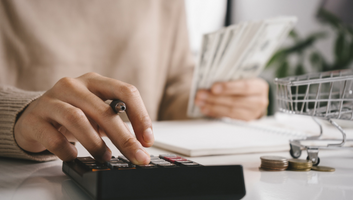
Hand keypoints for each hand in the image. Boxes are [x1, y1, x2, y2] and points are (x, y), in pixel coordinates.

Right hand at [14, 72, 153, 164]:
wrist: (33, 116)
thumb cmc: (72, 114)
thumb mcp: (96, 112)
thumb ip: (116, 122)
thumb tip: (139, 145)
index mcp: (95, 82)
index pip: (125, 92)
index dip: (141, 116)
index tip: (147, 139)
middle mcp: (73, 86)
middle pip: (103, 110)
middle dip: (124, 137)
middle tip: (136, 156)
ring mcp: (51, 100)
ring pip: (77, 120)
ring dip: (96, 143)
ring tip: (105, 157)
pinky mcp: (35, 119)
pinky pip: (53, 138)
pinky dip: (67, 150)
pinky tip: (73, 155)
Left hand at [194, 78, 268, 120]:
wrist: (252, 97)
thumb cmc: (242, 84)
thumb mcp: (240, 77)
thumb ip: (230, 76)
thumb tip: (208, 76)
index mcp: (259, 86)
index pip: (244, 86)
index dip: (228, 87)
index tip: (213, 87)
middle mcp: (259, 101)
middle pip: (235, 101)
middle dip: (215, 98)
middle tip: (200, 94)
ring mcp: (253, 113)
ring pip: (230, 111)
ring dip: (212, 106)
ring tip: (199, 102)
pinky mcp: (244, 122)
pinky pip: (228, 118)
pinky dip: (214, 113)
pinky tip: (204, 109)